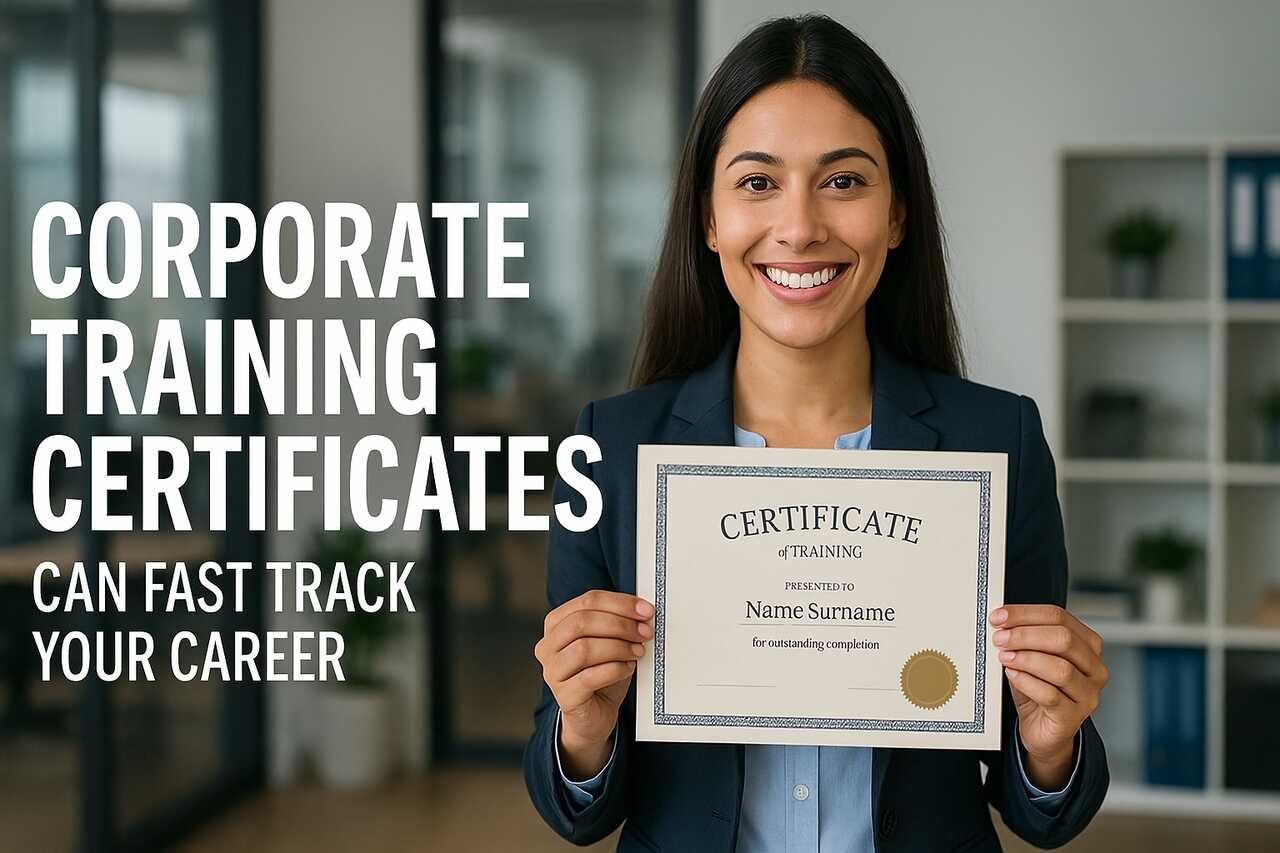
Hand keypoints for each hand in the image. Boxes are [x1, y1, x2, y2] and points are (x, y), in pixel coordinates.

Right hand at [535, 590, 653, 777]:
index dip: (619, 603)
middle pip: (582, 622)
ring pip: (583, 649)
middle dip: (619, 624)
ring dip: (618, 647)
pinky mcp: (564, 696)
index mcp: (556, 623)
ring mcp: (552, 672)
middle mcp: (548, 645)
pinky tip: (628, 668)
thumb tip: (643, 611)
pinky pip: (589, 677)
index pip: (587, 601)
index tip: (646, 610)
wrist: (595, 714)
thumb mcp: (609, 641)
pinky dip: (615, 669)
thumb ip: (618, 623)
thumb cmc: (602, 673)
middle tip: (645, 632)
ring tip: (638, 651)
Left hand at [990, 604, 1108, 787]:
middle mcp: (1094, 668)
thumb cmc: (1038, 690)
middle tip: (1000, 638)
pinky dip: (1027, 682)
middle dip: (1025, 635)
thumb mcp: (1031, 657)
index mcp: (1087, 645)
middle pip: (1063, 639)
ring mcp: (1087, 694)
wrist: (1042, 730)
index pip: (1059, 617)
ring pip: (1060, 668)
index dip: (1026, 614)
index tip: (999, 616)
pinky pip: (1050, 695)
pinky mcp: (1073, 716)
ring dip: (1026, 658)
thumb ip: (1024, 638)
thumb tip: (1001, 620)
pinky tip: (1012, 676)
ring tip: (1004, 657)